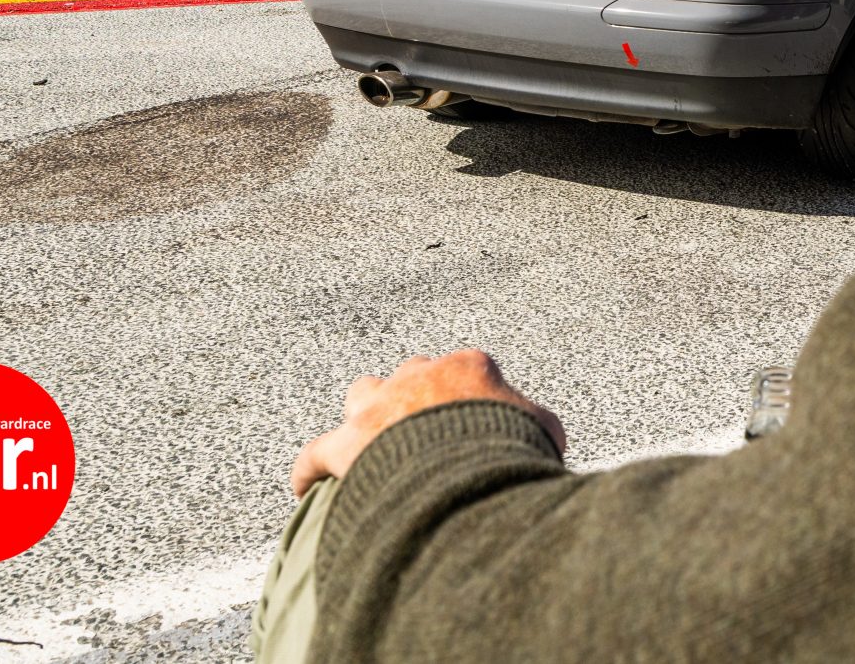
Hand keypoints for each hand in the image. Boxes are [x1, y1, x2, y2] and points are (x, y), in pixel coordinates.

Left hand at [292, 350, 565, 494]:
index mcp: (468, 367)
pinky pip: (314, 455)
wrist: (464, 472)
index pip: (466, 371)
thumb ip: (540, 428)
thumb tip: (547, 441)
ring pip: (362, 394)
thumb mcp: (543, 434)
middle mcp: (418, 376)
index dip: (468, 398)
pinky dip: (310, 470)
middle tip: (426, 430)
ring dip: (367, 415)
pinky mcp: (344, 444)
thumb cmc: (507, 450)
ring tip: (370, 442)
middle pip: (411, 374)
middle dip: (415, 396)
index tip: (471, 421)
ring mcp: (378, 407)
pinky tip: (307, 488)